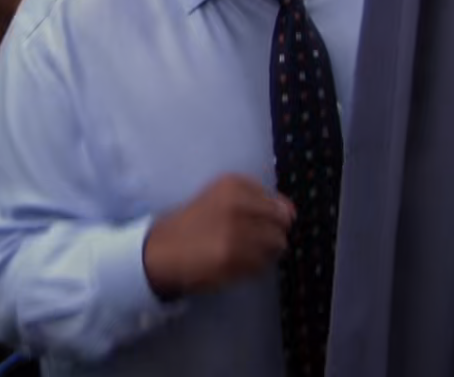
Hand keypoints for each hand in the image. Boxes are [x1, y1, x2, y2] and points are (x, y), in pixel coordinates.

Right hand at [142, 174, 294, 298]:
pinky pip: (263, 266)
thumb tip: (292, 213)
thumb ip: (260, 201)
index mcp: (233, 184)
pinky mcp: (232, 258)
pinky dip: (253, 268)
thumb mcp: (223, 199)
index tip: (249, 223)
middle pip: (281, 225)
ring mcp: (235, 232)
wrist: (161, 251)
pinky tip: (233, 264)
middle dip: (270, 235)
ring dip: (263, 253)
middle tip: (246, 241)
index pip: (278, 204)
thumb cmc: (195, 224)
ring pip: (276, 246)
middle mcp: (235, 204)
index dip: (268, 218)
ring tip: (239, 253)